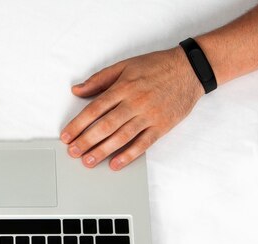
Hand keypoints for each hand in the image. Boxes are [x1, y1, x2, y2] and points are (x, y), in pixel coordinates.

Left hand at [61, 47, 203, 169]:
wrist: (190, 69)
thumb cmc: (156, 66)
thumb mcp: (125, 65)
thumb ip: (99, 80)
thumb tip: (77, 90)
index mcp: (123, 87)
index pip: (94, 109)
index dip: (78, 124)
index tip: (66, 136)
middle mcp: (135, 102)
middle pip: (105, 125)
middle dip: (86, 141)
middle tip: (73, 152)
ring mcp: (149, 115)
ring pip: (122, 137)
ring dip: (103, 151)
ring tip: (88, 161)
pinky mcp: (162, 126)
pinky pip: (143, 143)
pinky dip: (129, 155)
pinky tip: (116, 164)